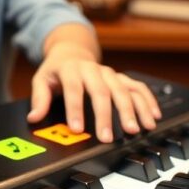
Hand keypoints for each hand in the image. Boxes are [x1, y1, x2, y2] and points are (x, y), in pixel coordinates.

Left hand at [26, 43, 160, 142]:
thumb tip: (34, 117)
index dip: (75, 109)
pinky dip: (148, 101)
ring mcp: (110, 73)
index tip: (77, 129)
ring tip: (136, 129)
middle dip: (106, 115)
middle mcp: (93, 70)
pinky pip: (138, 87)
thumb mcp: (42, 80)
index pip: (73, 89)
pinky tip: (154, 116)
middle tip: (108, 137)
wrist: (72, 51)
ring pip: (124, 90)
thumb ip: (39, 99)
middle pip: (102, 91)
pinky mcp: (121, 78)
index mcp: (71, 69)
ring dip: (132, 110)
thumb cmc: (57, 70)